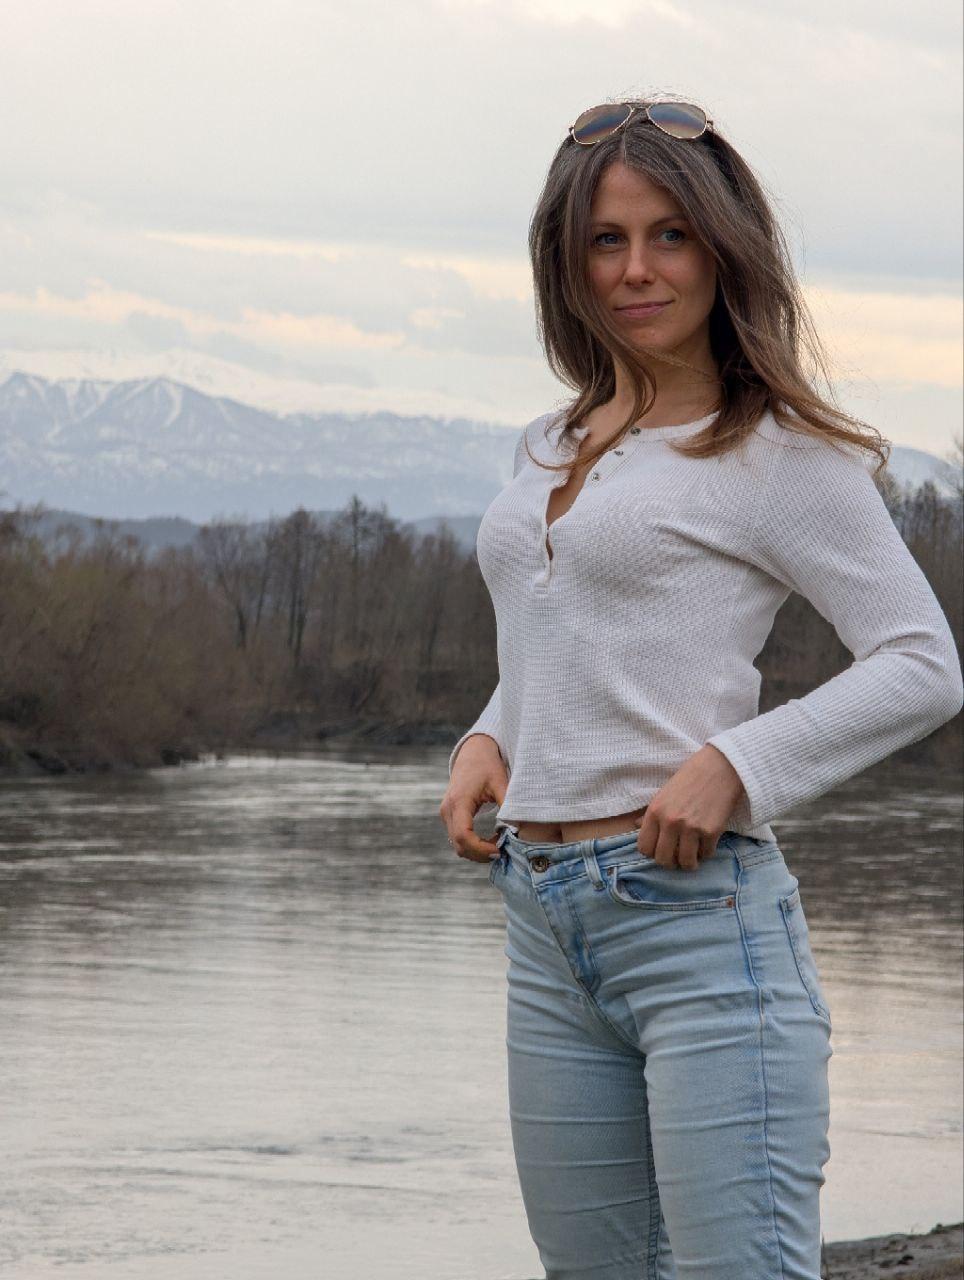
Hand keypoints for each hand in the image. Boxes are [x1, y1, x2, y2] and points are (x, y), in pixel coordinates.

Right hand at [439, 734, 508, 863]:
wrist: (474, 752)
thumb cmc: (488, 765)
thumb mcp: (500, 782)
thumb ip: (508, 804)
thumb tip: (517, 830)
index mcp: (458, 801)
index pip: (463, 835)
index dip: (480, 849)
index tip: (500, 850)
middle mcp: (448, 810)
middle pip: (458, 845)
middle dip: (480, 854)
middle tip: (503, 852)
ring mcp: (446, 814)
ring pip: (457, 845)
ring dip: (477, 851)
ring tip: (499, 846)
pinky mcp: (450, 816)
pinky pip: (458, 838)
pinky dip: (473, 845)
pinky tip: (491, 840)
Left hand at [633, 745, 745, 871]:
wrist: (719, 768)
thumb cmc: (690, 778)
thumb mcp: (664, 793)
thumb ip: (650, 813)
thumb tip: (636, 826)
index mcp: (655, 812)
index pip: (644, 847)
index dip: (652, 853)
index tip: (660, 850)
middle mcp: (670, 822)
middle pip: (663, 860)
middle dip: (670, 862)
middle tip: (677, 857)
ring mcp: (691, 828)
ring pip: (686, 862)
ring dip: (689, 863)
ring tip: (692, 857)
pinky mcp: (711, 832)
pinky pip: (707, 855)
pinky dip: (706, 852)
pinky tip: (706, 843)